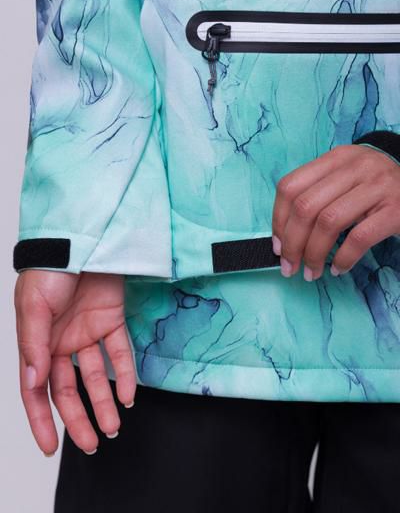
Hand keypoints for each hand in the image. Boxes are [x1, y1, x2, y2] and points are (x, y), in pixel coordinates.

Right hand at [14, 270, 135, 455]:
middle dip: (78, 419)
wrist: (81, 238)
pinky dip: (125, 373)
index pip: (37, 390)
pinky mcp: (111, 320)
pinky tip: (130, 394)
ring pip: (95, 376)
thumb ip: (33, 346)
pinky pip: (119, 352)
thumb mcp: (34, 308)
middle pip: (69, 389)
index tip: (51, 447)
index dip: (42, 419)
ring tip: (114, 427)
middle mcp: (62, 342)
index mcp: (38, 343)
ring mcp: (87, 332)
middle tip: (92, 443)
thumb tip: (32, 383)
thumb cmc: (49, 270)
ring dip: (105, 402)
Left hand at [271, 144, 399, 280]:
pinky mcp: (396, 209)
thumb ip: (318, 196)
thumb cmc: (376, 188)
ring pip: (328, 222)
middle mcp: (355, 167)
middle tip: (290, 266)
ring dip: (314, 254)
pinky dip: (343, 258)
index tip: (278, 246)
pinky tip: (337, 268)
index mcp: (336, 158)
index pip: (291, 186)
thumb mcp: (346, 179)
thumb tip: (285, 237)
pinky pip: (359, 237)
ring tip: (312, 272)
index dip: (278, 220)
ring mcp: (377, 186)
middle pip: (306, 207)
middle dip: (293, 243)